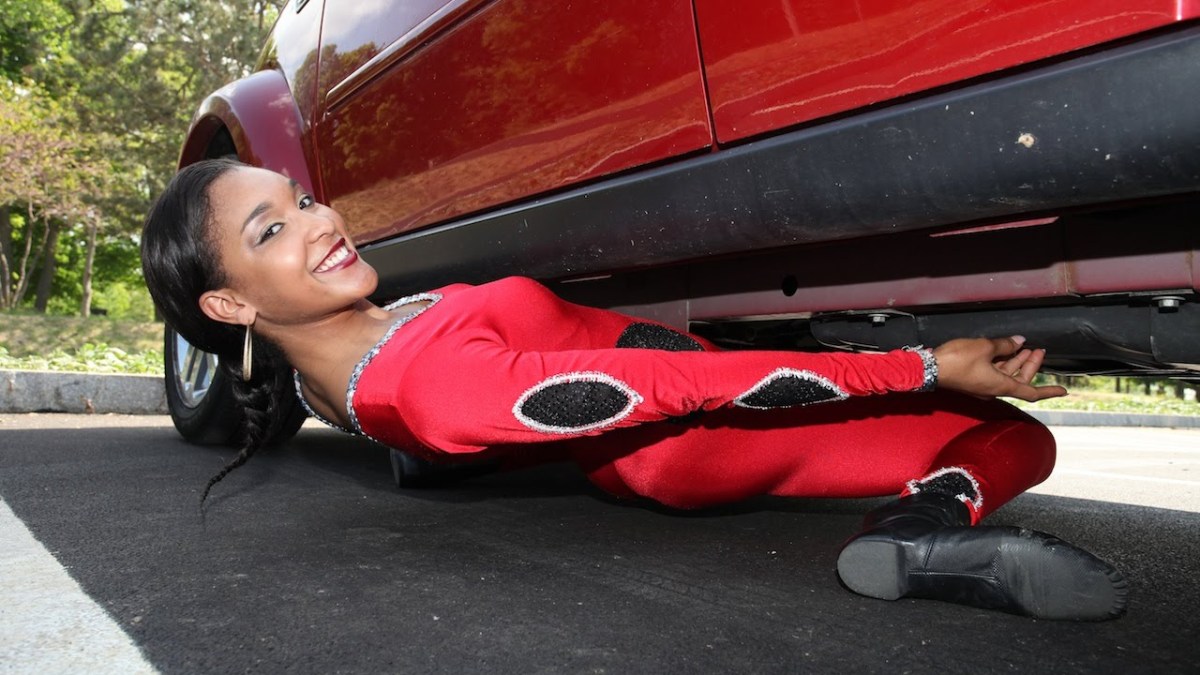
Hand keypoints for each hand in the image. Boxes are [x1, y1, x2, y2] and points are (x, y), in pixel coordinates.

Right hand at [931, 336, 1067, 401]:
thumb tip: (1018, 342)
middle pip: (1019, 379)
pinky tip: (1005, 349)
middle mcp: (994, 388)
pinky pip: (994, 372)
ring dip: (1016, 361)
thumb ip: (1005, 345)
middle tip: (1038, 350)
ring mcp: (983, 384)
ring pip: (1006, 374)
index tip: (1063, 391)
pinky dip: (1002, 361)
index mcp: (1001, 385)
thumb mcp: (985, 348)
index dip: (1049, 391)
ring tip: (1024, 346)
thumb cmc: (956, 361)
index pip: (1031, 392)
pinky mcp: (973, 379)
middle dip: (1030, 364)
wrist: (929, 368)